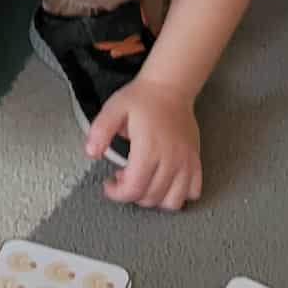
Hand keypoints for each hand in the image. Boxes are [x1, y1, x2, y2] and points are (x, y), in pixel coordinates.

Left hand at [87, 79, 201, 211]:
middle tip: (124, 177)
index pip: (134, 189)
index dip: (117, 194)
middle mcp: (171, 158)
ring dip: (155, 198)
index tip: (109, 185)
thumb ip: (99, 131)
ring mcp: (186, 161)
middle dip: (132, 194)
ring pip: (173, 201)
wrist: (170, 86)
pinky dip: (179, 193)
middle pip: (151, 197)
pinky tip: (165, 181)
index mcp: (149, 148)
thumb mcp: (113, 109)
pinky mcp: (196, 160)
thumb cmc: (142, 98)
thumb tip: (91, 153)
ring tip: (145, 181)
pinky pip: (193, 191)